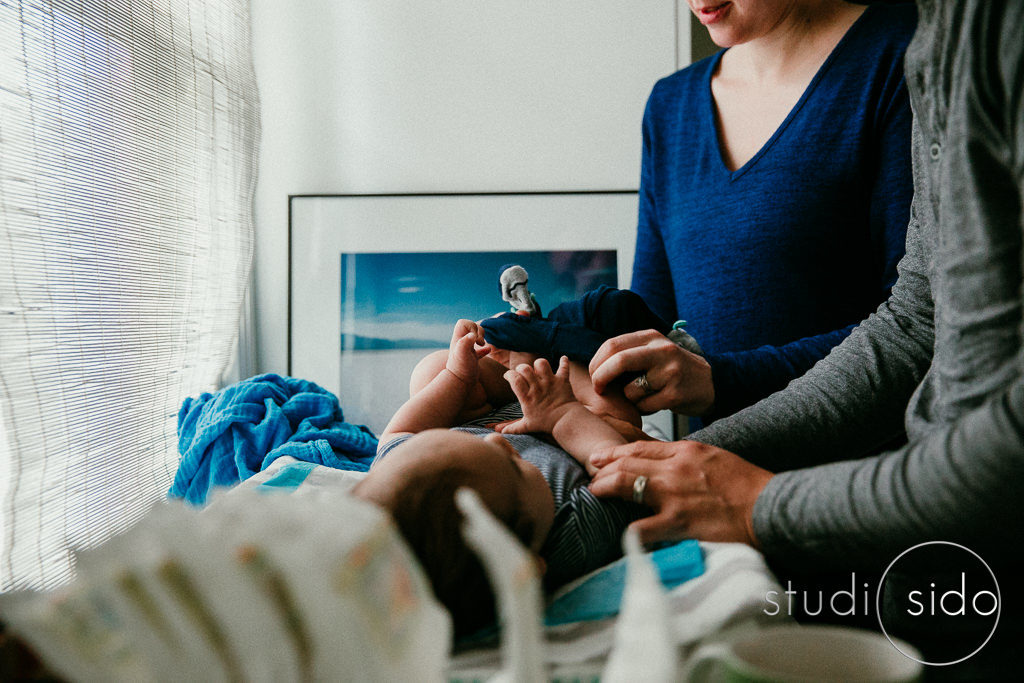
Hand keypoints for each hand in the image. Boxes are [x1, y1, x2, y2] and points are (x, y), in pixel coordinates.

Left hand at [445, 319, 492, 385]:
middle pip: (471, 327)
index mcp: (458, 339)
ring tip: (481, 346)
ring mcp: (467, 350)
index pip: (463, 323)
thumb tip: (472, 335)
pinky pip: (480, 350)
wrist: (459, 384)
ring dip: (482, 338)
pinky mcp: (472, 358)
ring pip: (476, 336)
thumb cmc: (461, 369)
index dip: (472, 326)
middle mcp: (461, 343)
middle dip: (479, 331)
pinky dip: (485, 349)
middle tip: (479, 343)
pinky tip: (487, 352)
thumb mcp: (462, 355)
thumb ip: (465, 343)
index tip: (475, 338)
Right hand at [496, 356, 578, 434]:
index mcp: (527, 397)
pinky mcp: (562, 381)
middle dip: (521, 368)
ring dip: (539, 365)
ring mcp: (550, 382)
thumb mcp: (527, 426)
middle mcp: (537, 387)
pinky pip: (564, 367)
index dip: (509, 375)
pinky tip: (563, 359)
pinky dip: (564, 362)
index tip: (508, 376)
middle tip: (523, 373)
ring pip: (542, 363)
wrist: (566, 422)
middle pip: (525, 368)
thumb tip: (500, 433)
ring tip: (539, 370)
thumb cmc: (545, 424)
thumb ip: (513, 427)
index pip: (514, 379)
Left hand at [587, 440, 772, 546]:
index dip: (615, 452)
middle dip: (603, 470)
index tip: (599, 458)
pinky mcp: (678, 522)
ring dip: (605, 489)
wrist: (768, 505)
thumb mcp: (714, 457)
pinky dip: (628, 530)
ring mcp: (674, 495)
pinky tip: (619, 533)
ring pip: (626, 484)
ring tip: (595, 494)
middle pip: (626, 463)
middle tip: (592, 478)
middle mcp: (675, 468)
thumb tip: (665, 463)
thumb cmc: (746, 484)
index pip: (640, 447)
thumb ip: (687, 458)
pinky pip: (642, 527)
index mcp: (685, 451)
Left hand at [589, 330, 713, 414]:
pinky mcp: (675, 394)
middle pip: (618, 361)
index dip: (596, 362)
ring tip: (643, 396)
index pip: (612, 345)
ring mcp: (670, 372)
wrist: (711, 383)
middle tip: (598, 388)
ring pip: (630, 390)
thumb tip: (593, 366)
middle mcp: (661, 351)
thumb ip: (628, 353)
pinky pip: (644, 406)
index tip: (593, 375)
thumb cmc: (673, 370)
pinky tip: (656, 403)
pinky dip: (643, 408)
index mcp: (651, 337)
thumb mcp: (653, 351)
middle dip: (600, 377)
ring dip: (629, 398)